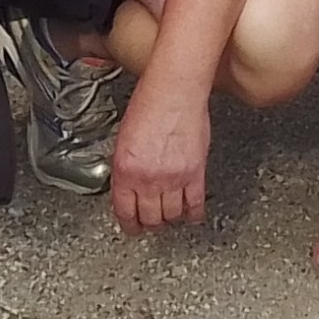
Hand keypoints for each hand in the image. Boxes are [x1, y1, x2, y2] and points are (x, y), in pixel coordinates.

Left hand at [109, 74, 211, 234]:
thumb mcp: (124, 139)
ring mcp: (173, 178)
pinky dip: (193, 214)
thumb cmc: (149, 104)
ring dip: (170, 219)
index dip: (129, 225)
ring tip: (170, 217)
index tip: (132, 228)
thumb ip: (127, 167)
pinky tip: (191, 215)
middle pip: (150, 217)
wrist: (175, 91)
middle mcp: (148, 179)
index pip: (125, 211)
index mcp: (125, 170)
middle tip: (151, 224)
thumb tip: (130, 185)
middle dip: (150, 224)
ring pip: (172, 215)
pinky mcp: (195, 173)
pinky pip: (194, 204)